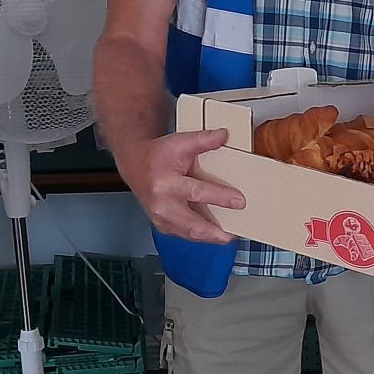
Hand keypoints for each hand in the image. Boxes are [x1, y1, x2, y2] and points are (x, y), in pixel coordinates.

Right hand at [116, 129, 244, 243]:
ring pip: (190, 235)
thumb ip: (202, 140)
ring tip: (231, 235)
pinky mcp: (163, 226)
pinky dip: (203, 236)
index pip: (197, 193)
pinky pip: (186, 235)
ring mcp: (161, 218)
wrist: (134, 165)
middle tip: (237, 233)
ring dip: (212, 238)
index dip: (220, 197)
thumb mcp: (179, 142)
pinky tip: (217, 234)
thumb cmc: (156, 156)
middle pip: (193, 225)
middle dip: (217, 233)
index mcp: (165, 184)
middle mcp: (162, 205)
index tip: (240, 201)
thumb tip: (224, 135)